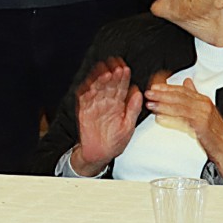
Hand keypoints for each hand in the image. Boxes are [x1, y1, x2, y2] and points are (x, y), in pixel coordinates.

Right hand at [71, 56, 142, 176]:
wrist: (100, 154)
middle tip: (116, 67)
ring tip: (106, 73)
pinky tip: (91, 86)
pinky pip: (84, 99)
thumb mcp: (129, 125)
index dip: (123, 77)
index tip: (126, 69)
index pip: (121, 87)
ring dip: (100, 81)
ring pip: (97, 89)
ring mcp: (94, 105)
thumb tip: (138, 92)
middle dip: (113, 75)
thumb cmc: (115, 141)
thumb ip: (133, 108)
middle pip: (109, 84)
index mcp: (118, 104)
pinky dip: (87, 92)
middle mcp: (106, 102)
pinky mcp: (84, 111)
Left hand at [145, 77, 222, 181]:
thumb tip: (187, 81)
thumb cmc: (214, 132)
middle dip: (162, 94)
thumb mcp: (204, 111)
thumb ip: (194, 96)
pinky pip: (183, 121)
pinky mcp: (202, 126)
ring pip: (180, 107)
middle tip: (149, 94)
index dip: (167, 88)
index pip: (182, 90)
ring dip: (163, 105)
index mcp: (202, 100)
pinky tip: (160, 118)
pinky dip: (171, 119)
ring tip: (151, 105)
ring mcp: (204, 115)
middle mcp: (203, 105)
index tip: (154, 87)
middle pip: (179, 96)